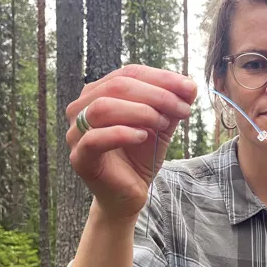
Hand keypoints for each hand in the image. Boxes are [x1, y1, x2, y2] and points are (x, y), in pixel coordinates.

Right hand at [65, 65, 197, 219]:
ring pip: (102, 107)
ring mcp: (76, 133)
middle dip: (156, 94)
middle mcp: (82, 108)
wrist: (130, 193)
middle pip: (117, 86)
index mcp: (99, 93)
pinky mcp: (79, 158)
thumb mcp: (161, 125)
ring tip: (164, 123)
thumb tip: (191, 86)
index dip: (161, 77)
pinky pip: (95, 138)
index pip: (129, 73)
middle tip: (183, 108)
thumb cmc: (140, 155)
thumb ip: (172, 105)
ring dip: (140, 111)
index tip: (189, 88)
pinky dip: (122, 133)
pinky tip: (143, 136)